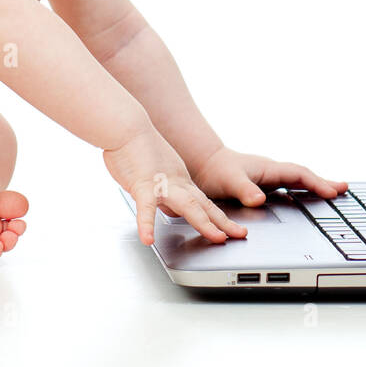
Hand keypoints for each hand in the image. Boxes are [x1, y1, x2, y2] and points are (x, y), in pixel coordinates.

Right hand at [104, 127, 248, 245]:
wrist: (126, 126)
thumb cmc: (135, 146)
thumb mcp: (156, 171)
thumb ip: (164, 190)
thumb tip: (168, 207)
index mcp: (178, 179)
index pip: (202, 201)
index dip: (218, 216)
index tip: (229, 228)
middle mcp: (175, 182)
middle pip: (203, 205)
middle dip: (223, 222)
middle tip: (239, 234)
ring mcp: (161, 184)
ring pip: (188, 206)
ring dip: (204, 223)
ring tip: (217, 237)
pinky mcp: (142, 185)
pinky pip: (145, 208)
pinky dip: (146, 224)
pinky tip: (148, 239)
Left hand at [189, 146, 347, 205]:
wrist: (202, 163)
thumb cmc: (215, 172)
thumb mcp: (230, 182)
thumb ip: (245, 191)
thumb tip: (260, 200)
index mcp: (268, 169)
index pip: (299, 175)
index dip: (317, 183)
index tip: (332, 192)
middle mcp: (271, 171)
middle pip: (303, 176)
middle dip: (323, 183)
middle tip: (343, 190)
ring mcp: (268, 177)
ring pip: (297, 180)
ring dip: (314, 186)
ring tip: (332, 193)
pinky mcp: (262, 183)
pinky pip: (288, 186)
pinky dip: (301, 190)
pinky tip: (304, 198)